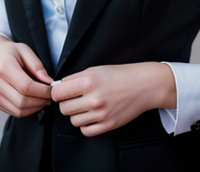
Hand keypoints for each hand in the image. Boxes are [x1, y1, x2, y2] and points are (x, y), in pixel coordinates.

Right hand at [0, 34, 52, 117]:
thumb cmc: (7, 51)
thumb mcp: (24, 50)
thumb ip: (37, 66)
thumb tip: (49, 81)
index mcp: (4, 67)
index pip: (26, 87)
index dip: (43, 91)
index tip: (52, 90)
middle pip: (22, 101)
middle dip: (40, 102)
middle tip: (50, 97)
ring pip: (18, 110)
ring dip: (34, 108)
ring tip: (43, 100)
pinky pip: (13, 112)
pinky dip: (26, 110)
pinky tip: (33, 102)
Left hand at [51, 62, 175, 136]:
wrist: (143, 85)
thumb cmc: (119, 75)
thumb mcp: (96, 70)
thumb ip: (75, 79)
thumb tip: (58, 88)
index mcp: (89, 80)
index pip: (58, 92)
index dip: (57, 92)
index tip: (60, 92)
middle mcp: (94, 98)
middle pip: (64, 108)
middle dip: (66, 103)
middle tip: (74, 99)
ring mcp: (101, 113)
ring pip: (73, 120)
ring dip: (77, 114)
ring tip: (86, 106)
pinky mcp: (108, 125)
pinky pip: (85, 131)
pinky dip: (86, 125)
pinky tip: (92, 115)